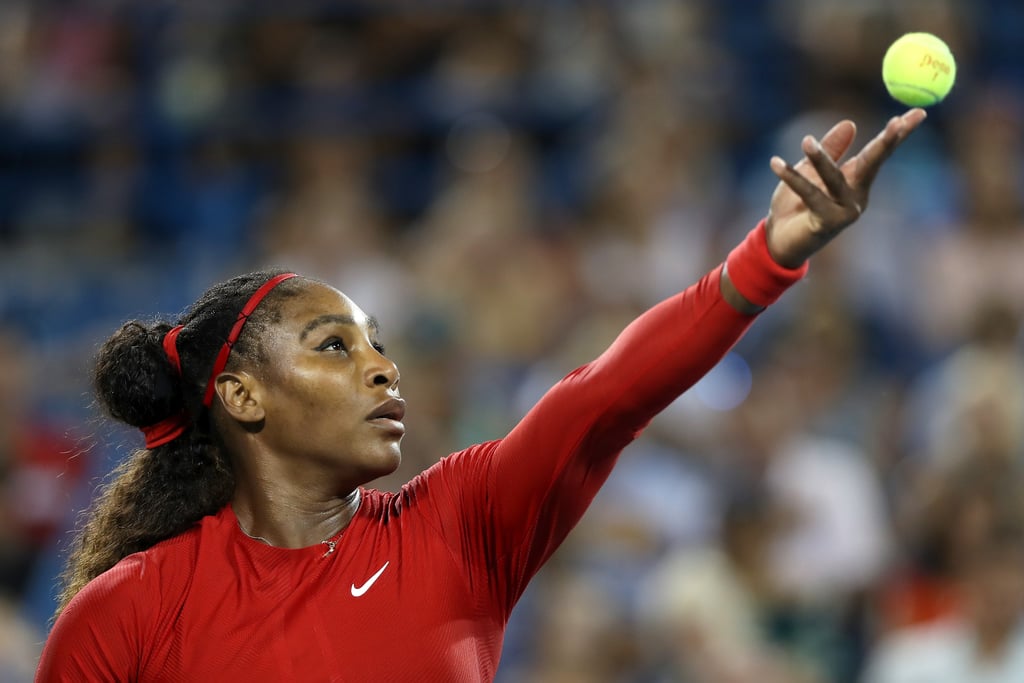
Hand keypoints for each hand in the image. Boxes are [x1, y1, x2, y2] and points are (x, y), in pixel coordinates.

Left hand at [764, 108, 926, 267]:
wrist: (777, 241)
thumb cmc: (794, 205)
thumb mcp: (811, 171)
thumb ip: (830, 150)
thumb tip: (851, 123)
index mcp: (856, 182)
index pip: (879, 153)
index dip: (898, 134)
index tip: (918, 113)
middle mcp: (856, 197)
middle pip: (873, 164)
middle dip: (887, 142)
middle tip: (898, 121)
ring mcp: (845, 212)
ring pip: (834, 178)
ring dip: (820, 159)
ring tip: (807, 141)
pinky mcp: (827, 223)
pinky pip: (809, 194)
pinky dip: (792, 178)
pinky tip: (776, 164)